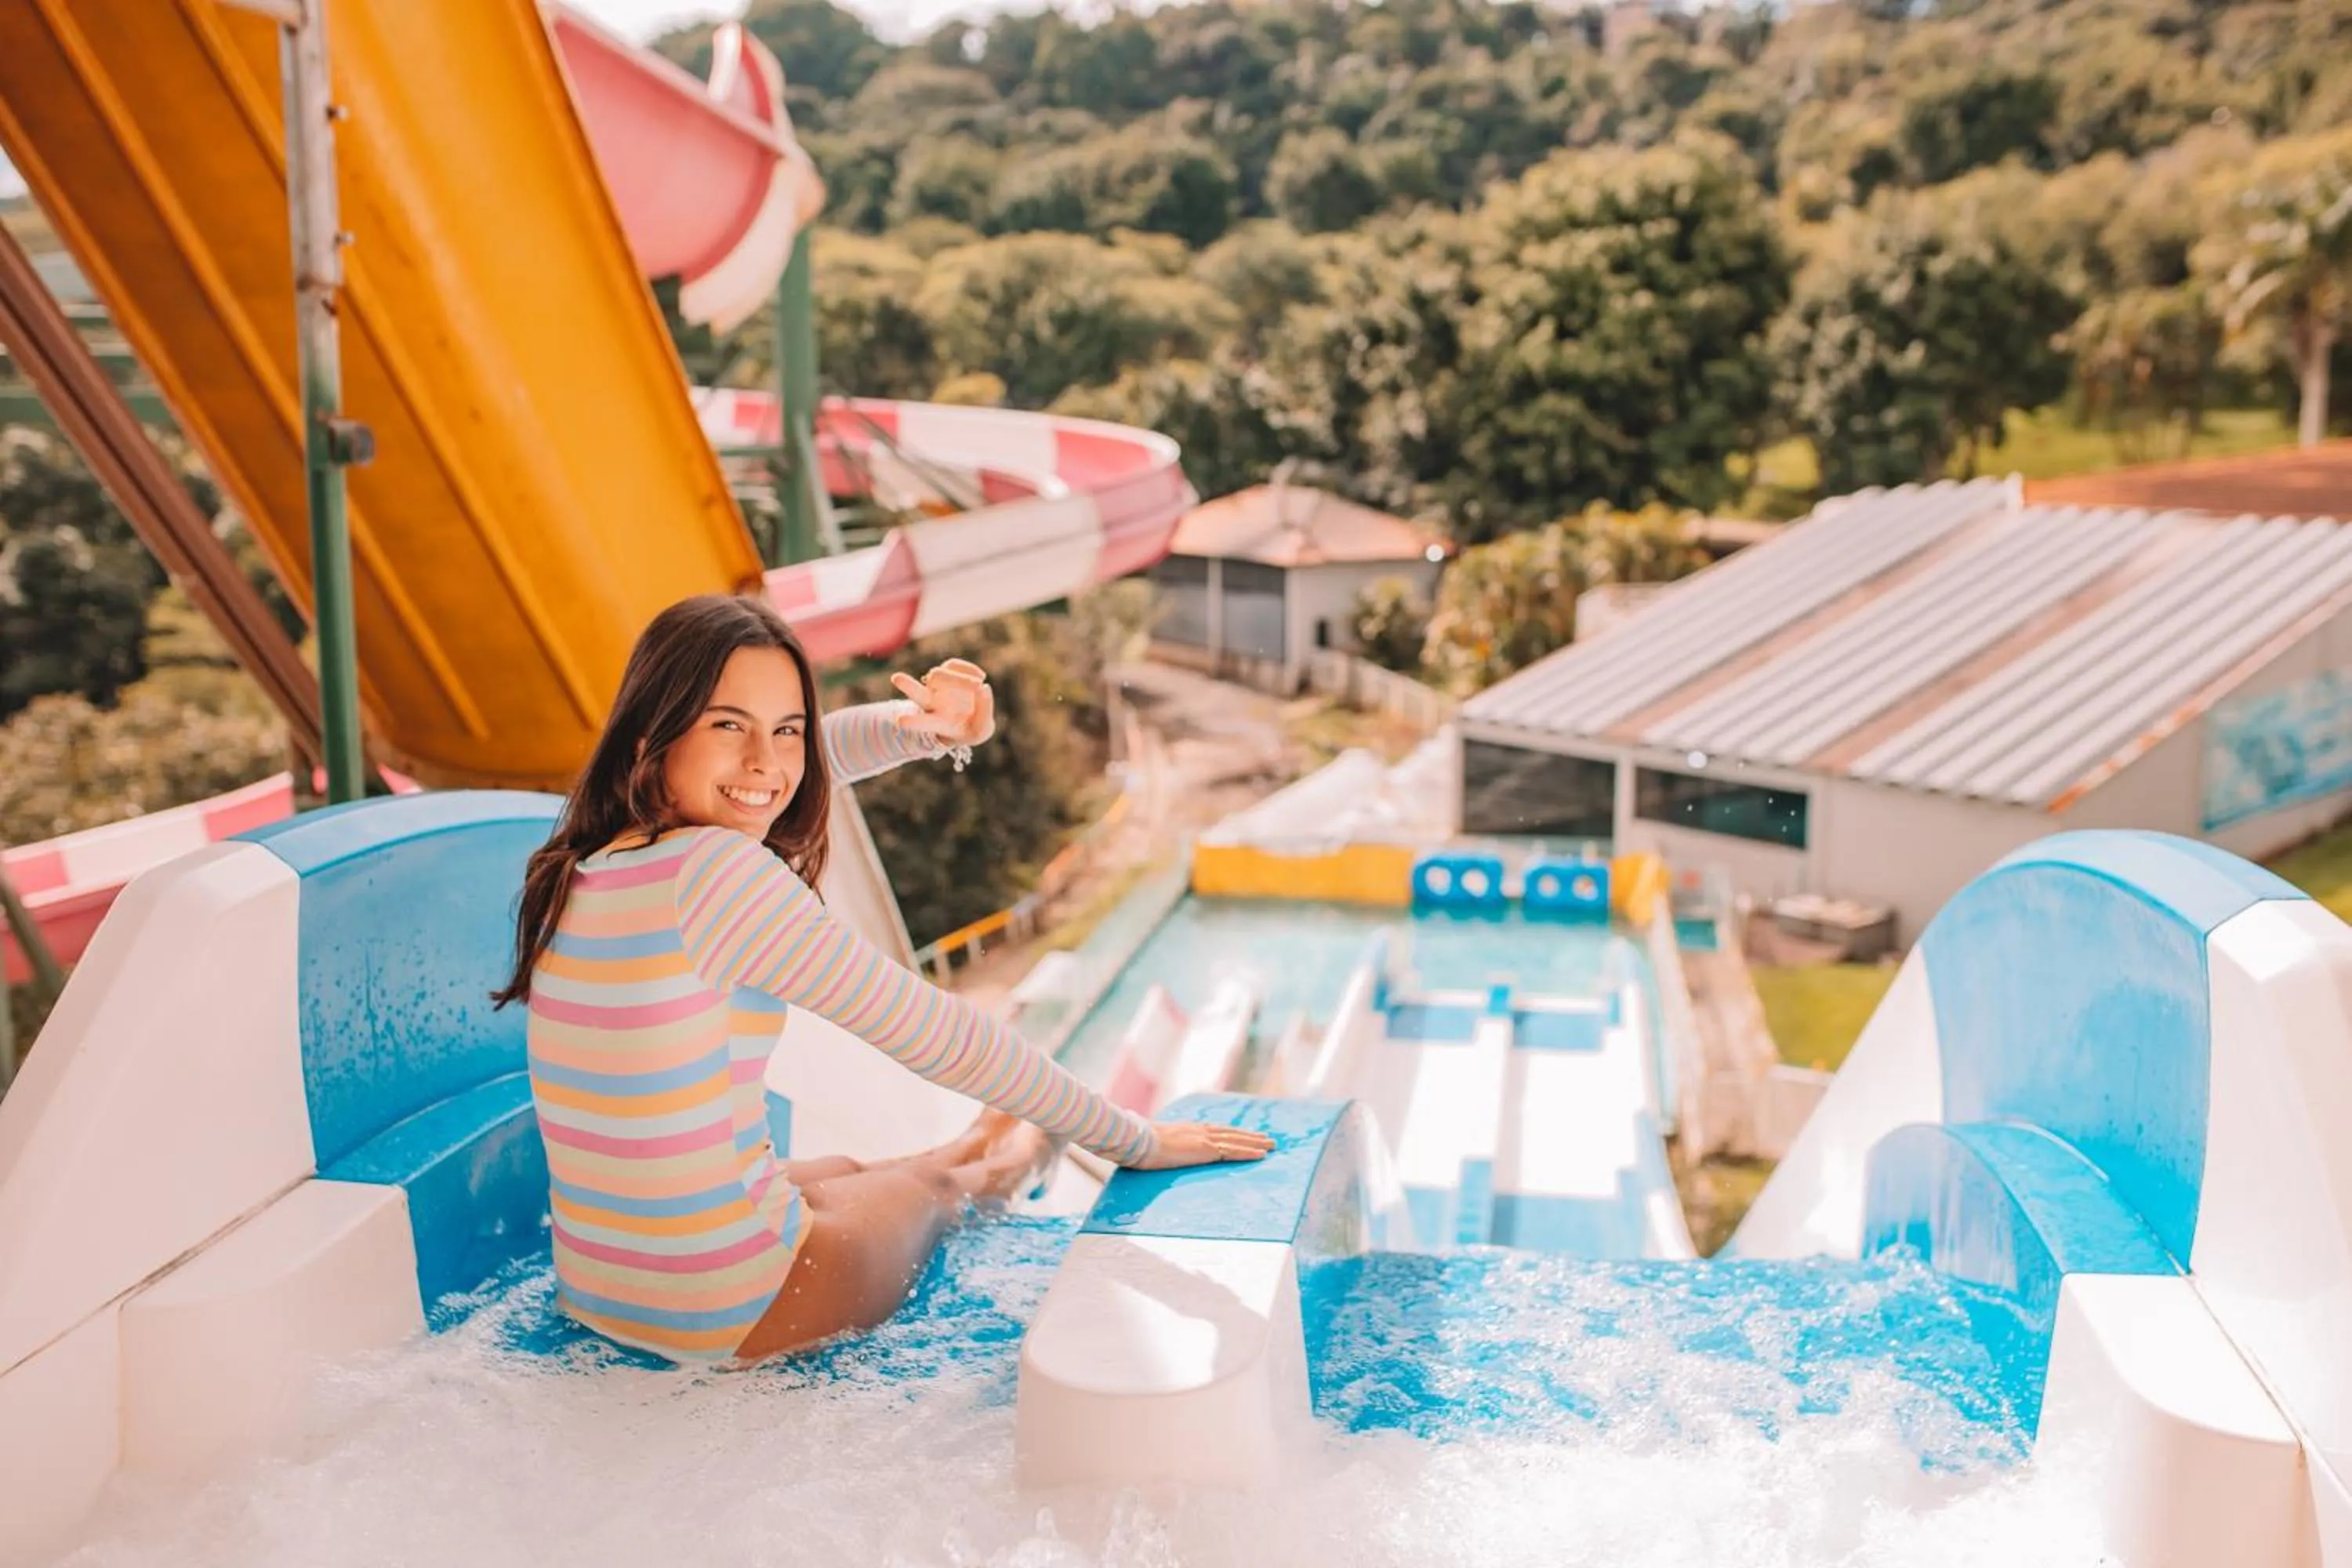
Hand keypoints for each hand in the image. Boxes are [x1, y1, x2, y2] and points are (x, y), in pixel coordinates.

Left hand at [891, 658, 995, 749]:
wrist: (969, 716)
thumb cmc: (969, 728)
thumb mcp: (980, 732)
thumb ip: (984, 714)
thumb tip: (983, 687)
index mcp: (936, 722)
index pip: (923, 723)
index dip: (913, 722)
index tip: (900, 721)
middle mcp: (931, 703)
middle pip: (917, 693)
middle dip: (907, 686)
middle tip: (896, 678)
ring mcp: (938, 685)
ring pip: (938, 675)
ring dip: (960, 680)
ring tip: (979, 685)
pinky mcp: (948, 671)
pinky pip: (954, 665)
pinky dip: (969, 670)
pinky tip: (981, 677)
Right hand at [1126, 1121, 1276, 1170]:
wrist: (1137, 1140)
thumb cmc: (1139, 1144)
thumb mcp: (1153, 1145)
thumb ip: (1160, 1147)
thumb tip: (1152, 1152)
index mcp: (1188, 1129)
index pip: (1216, 1130)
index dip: (1232, 1132)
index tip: (1244, 1134)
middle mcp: (1199, 1130)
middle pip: (1231, 1133)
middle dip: (1249, 1136)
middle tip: (1267, 1138)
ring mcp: (1204, 1139)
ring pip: (1237, 1140)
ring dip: (1256, 1143)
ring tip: (1271, 1145)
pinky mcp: (1206, 1150)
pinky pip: (1233, 1151)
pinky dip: (1249, 1152)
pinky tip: (1262, 1155)